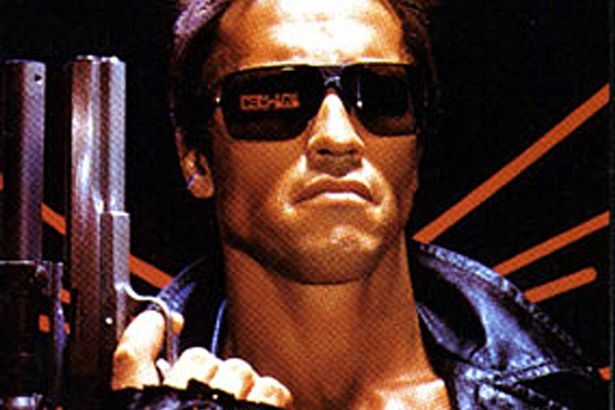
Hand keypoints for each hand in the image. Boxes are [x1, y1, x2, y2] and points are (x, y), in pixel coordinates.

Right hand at [112, 310, 292, 407]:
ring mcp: (220, 408)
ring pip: (237, 369)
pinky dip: (272, 398)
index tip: (158, 319)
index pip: (130, 357)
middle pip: (197, 359)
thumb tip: (164, 372)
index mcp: (141, 408)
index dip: (145, 330)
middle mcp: (177, 407)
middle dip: (209, 375)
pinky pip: (271, 388)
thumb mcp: (152, 409)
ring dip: (241, 389)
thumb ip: (158, 393)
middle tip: (214, 399)